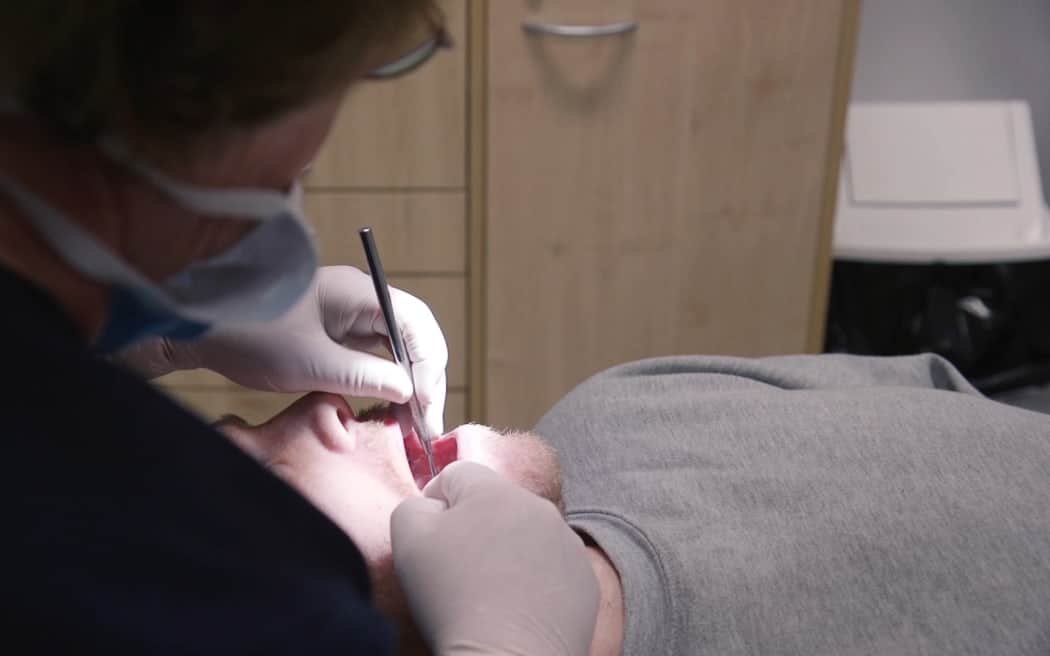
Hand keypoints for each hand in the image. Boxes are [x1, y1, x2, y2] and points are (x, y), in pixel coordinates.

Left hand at [125, 266, 447, 434]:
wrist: (197, 324)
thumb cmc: (248, 333)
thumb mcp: (308, 364)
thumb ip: (363, 376)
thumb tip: (407, 390)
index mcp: (358, 292)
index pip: (415, 325)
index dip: (429, 368)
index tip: (426, 408)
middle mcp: (360, 297)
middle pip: (414, 335)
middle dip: (425, 379)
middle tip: (426, 424)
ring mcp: (350, 313)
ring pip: (399, 347)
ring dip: (411, 382)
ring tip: (414, 423)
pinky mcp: (337, 330)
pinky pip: (378, 354)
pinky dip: (389, 380)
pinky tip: (391, 407)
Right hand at [391, 462, 599, 655]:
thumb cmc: (453, 599)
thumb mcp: (408, 541)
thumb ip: (413, 506)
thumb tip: (434, 507)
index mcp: (495, 491)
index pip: (457, 475)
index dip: (436, 503)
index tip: (431, 541)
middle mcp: (539, 507)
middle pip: (495, 504)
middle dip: (474, 527)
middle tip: (458, 570)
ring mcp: (568, 544)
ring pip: (526, 534)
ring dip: (507, 551)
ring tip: (489, 592)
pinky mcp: (585, 580)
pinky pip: (552, 567)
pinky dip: (535, 581)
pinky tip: (518, 608)